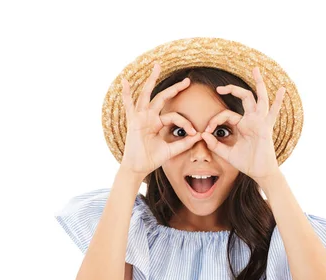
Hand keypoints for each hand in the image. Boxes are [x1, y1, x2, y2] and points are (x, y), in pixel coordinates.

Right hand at [120, 62, 202, 178]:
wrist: (138, 168)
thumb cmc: (151, 159)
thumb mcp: (171, 150)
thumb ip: (184, 143)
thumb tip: (200, 136)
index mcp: (158, 123)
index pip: (175, 116)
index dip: (186, 123)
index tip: (195, 133)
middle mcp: (149, 117)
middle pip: (163, 97)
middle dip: (175, 88)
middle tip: (187, 80)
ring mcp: (141, 117)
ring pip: (147, 95)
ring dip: (152, 80)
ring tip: (157, 66)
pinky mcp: (134, 121)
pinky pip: (129, 105)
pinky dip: (126, 93)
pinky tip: (125, 81)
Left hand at [199, 67, 285, 183]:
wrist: (259, 172)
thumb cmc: (246, 163)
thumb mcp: (227, 153)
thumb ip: (215, 145)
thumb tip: (203, 135)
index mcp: (242, 124)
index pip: (226, 114)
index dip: (214, 120)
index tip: (206, 131)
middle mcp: (252, 119)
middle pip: (244, 97)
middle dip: (233, 89)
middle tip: (220, 87)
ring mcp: (260, 121)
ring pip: (260, 98)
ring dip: (258, 83)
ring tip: (255, 69)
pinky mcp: (266, 127)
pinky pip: (273, 112)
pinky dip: (278, 101)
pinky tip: (282, 89)